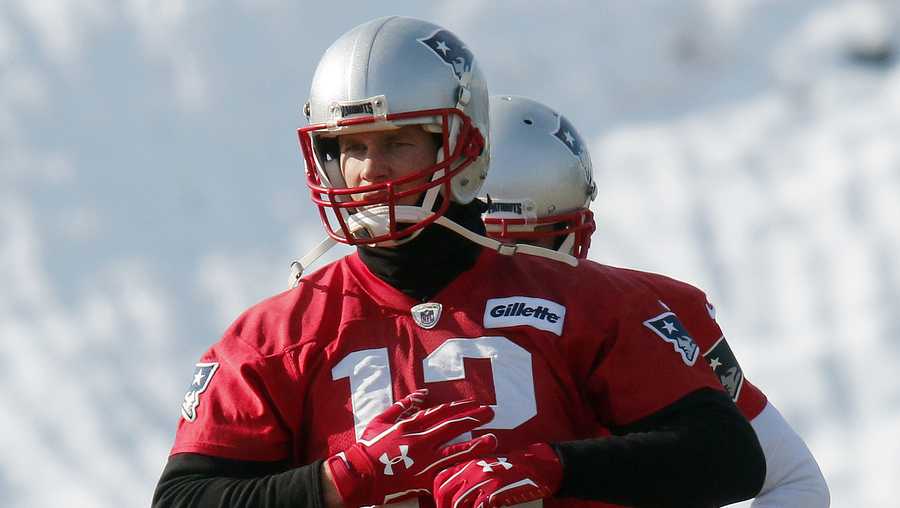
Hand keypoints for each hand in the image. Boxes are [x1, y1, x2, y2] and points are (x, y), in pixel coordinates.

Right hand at [325, 389, 497, 505]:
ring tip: (493, 439)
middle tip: (491, 413)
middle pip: (452, 426)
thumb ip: (402, 406)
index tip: (475, 403)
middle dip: (473, 418)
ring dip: (475, 443)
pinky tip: (476, 466)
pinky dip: (460, 468)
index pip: (441, 412)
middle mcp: (419, 440)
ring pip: (454, 450)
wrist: (359, 474)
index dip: (460, 407)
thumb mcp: (381, 419)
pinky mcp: (423, 479)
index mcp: (410, 425)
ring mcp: (422, 460)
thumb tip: (422, 393)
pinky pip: (445, 473)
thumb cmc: (369, 446)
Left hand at [433, 442, 562, 507]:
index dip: (438, 498)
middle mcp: (472, 470)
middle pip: (444, 493)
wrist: (538, 468)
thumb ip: (470, 479)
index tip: (444, 507)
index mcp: (468, 464)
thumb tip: (456, 499)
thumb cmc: (512, 473)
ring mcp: (483, 480)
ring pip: (458, 503)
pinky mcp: (494, 491)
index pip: (439, 480)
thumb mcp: (487, 470)